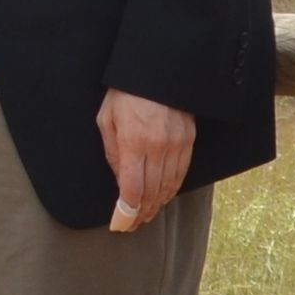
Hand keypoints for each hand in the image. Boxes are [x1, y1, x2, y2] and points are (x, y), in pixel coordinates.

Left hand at [96, 90, 195, 231]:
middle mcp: (157, 147)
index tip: (120, 224)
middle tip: (131, 224)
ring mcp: (176, 145)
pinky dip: (172, 190)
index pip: (132, 190)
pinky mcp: (188, 141)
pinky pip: (181, 174)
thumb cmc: (125, 93)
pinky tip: (163, 197)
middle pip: (151, 193)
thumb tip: (118, 180)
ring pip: (168, 187)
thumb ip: (112, 152)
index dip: (126, 213)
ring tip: (146, 215)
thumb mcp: (107, 119)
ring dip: (157, 205)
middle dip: (140, 213)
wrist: (156, 70)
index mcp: (134, 142)